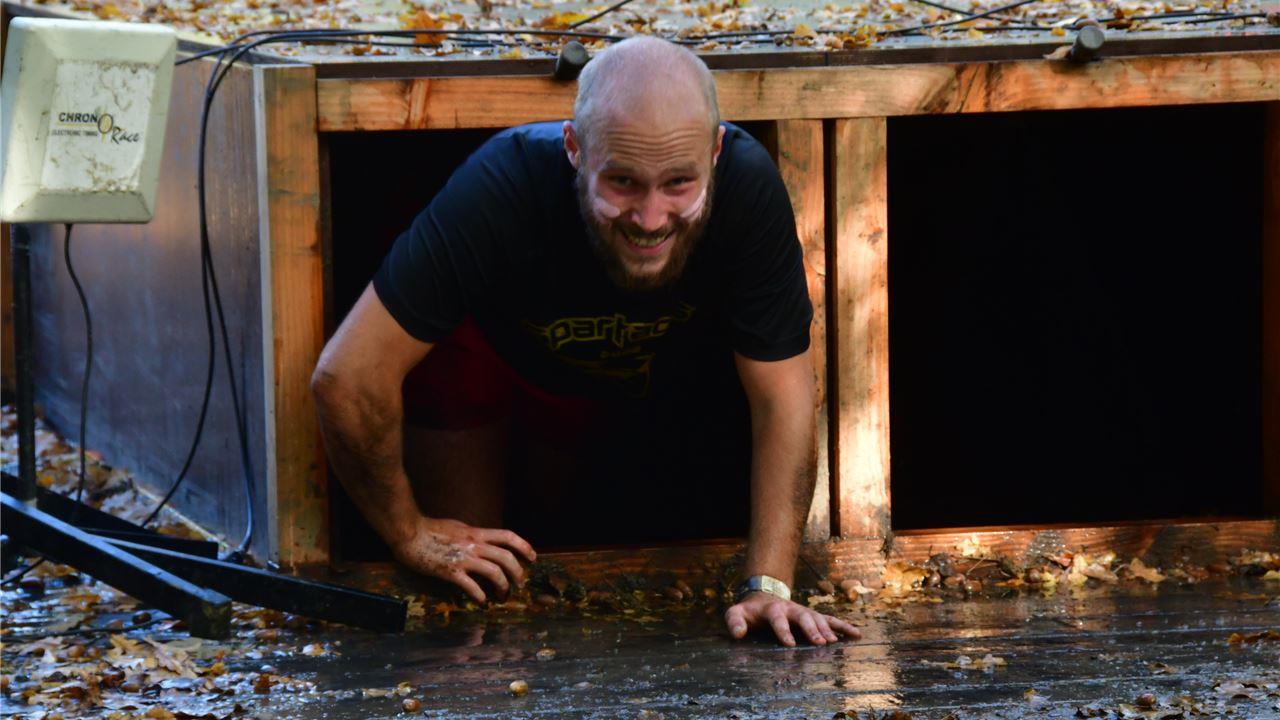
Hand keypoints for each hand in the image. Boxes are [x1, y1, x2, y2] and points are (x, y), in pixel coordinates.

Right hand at [389, 516, 536, 602]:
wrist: (409, 533)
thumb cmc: (430, 529)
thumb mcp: (458, 527)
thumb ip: (471, 536)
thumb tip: (482, 542)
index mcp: (476, 533)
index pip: (507, 536)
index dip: (524, 546)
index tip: (533, 557)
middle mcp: (474, 545)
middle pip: (506, 557)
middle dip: (518, 572)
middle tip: (520, 584)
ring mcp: (463, 558)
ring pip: (494, 572)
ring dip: (503, 587)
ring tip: (503, 596)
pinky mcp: (450, 572)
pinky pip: (472, 586)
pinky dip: (480, 596)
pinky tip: (481, 601)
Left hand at [724, 592, 861, 646]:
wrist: (764, 596)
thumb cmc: (750, 611)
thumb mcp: (737, 613)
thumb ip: (734, 621)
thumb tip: (738, 633)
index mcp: (773, 609)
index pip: (778, 619)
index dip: (783, 631)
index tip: (789, 645)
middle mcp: (792, 609)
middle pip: (803, 617)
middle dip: (811, 629)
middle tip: (820, 642)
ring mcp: (804, 612)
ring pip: (818, 618)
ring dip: (827, 629)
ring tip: (835, 642)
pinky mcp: (814, 616)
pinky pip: (831, 620)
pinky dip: (844, 626)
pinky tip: (857, 635)